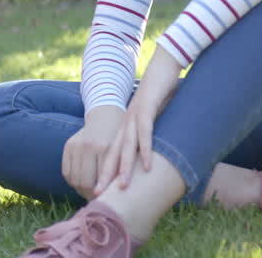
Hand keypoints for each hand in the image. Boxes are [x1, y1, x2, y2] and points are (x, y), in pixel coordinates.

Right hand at [62, 105, 123, 198]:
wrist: (105, 118)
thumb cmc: (120, 140)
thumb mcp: (123, 154)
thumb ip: (118, 173)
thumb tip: (114, 199)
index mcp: (104, 147)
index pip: (100, 181)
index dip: (102, 195)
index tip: (105, 202)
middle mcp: (87, 145)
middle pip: (84, 182)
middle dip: (90, 195)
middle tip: (96, 200)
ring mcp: (75, 145)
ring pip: (74, 179)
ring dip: (81, 190)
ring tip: (89, 193)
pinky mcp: (68, 146)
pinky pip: (66, 172)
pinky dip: (73, 181)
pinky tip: (81, 183)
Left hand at [97, 49, 182, 193]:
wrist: (162, 66)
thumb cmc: (160, 93)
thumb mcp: (153, 118)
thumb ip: (151, 134)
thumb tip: (156, 154)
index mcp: (126, 126)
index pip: (113, 153)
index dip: (107, 172)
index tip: (101, 190)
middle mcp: (126, 123)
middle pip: (114, 152)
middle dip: (106, 174)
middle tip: (99, 194)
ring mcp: (135, 116)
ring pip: (127, 145)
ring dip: (125, 167)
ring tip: (122, 187)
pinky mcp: (147, 109)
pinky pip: (146, 132)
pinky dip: (146, 149)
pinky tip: (148, 165)